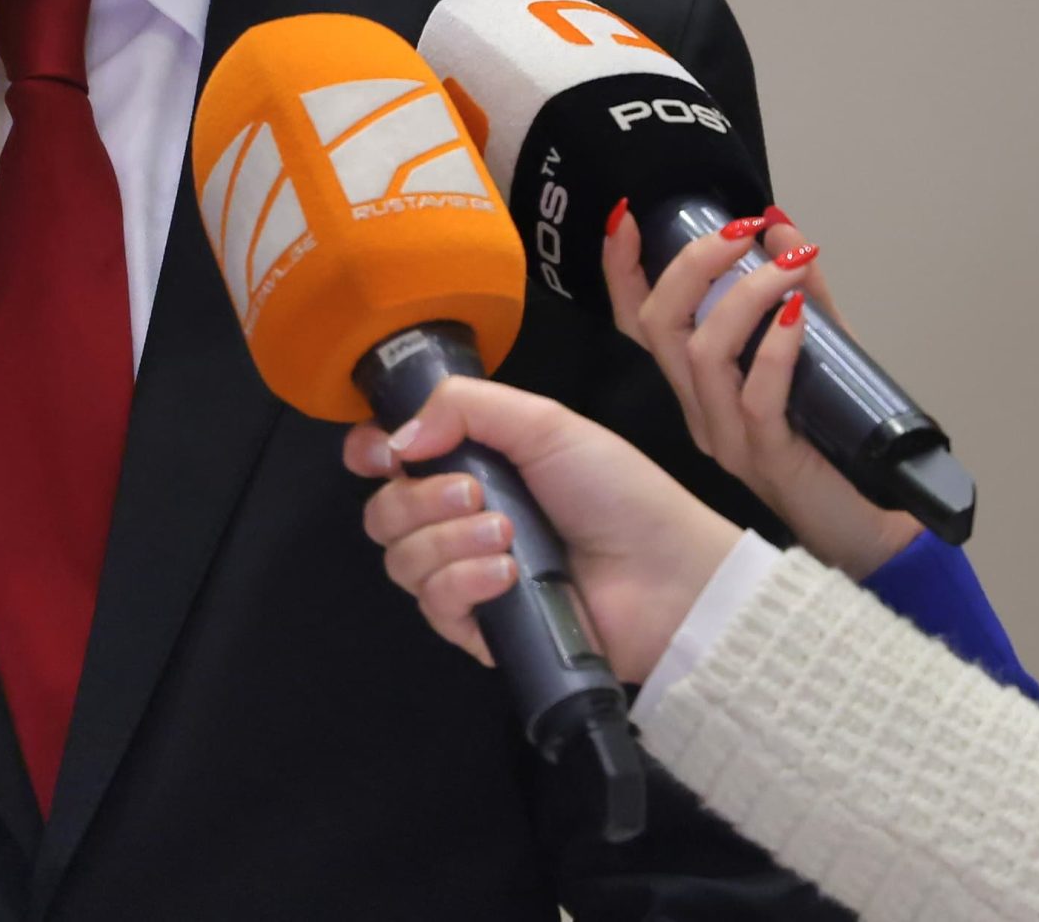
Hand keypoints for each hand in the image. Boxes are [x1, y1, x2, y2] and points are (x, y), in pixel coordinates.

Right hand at [342, 377, 740, 682]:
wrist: (668, 575)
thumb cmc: (614, 490)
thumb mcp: (545, 424)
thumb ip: (464, 408)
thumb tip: (395, 439)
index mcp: (470, 464)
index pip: (388, 458)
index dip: (370, 454)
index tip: (382, 455)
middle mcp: (457, 520)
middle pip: (383, 513)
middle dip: (419, 500)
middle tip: (476, 495)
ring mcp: (467, 577)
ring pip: (402, 560)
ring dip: (448, 542)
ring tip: (506, 537)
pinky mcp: (481, 630)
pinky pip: (435, 607)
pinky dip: (462, 584)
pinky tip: (506, 576)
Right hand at [606, 202, 919, 578]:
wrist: (878, 525)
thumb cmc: (840, 441)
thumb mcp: (819, 353)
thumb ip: (802, 296)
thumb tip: (784, 229)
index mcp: (695, 387)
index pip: (637, 324)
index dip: (622, 271)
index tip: (628, 217)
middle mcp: (697, 411)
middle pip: (659, 327)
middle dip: (691, 265)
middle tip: (738, 228)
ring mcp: (726, 437)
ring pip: (703, 354)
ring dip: (743, 296)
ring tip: (786, 266)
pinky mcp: (766, 458)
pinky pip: (756, 396)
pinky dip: (774, 348)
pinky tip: (796, 315)